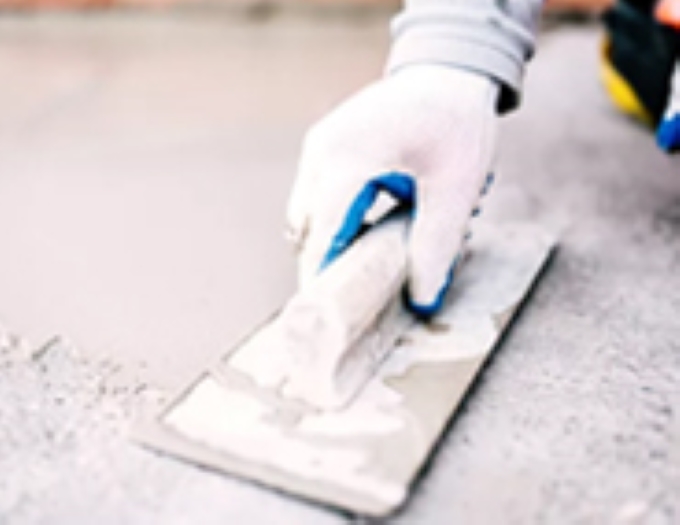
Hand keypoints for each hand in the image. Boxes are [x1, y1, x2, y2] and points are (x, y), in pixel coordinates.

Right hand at [287, 65, 498, 317]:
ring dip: (331, 241)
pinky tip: (367, 228)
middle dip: (327, 264)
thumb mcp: (456, 187)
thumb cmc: (455, 122)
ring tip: (368, 259)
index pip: (323, 236)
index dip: (323, 280)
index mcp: (348, 158)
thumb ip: (437, 246)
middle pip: (306, 230)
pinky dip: (335, 221)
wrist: (447, 71)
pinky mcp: (324, 148)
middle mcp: (321, 153)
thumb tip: (422, 299)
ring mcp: (318, 148)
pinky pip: (316, 197)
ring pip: (306, 215)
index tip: (327, 319)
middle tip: (358, 294)